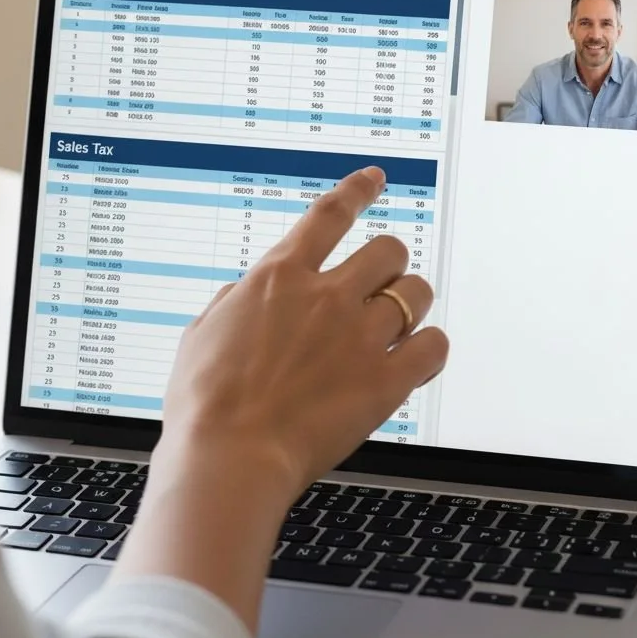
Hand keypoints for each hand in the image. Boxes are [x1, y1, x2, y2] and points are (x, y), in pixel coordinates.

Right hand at [160, 166, 448, 504]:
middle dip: (389, 263)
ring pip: (416, 292)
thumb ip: (234, 304)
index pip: (330, 215)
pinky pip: (434, 346)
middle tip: (382, 284)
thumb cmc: (204, 404)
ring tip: (399, 324)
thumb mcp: (202, 334)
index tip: (374, 179)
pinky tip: (415, 359)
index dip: (358, 191)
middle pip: (388, 250)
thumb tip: (246, 294)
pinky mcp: (384, 381)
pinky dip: (429, 349)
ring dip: (411, 303)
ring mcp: (358, 337)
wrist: (228, 458)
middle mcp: (325, 297)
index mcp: (279, 278)